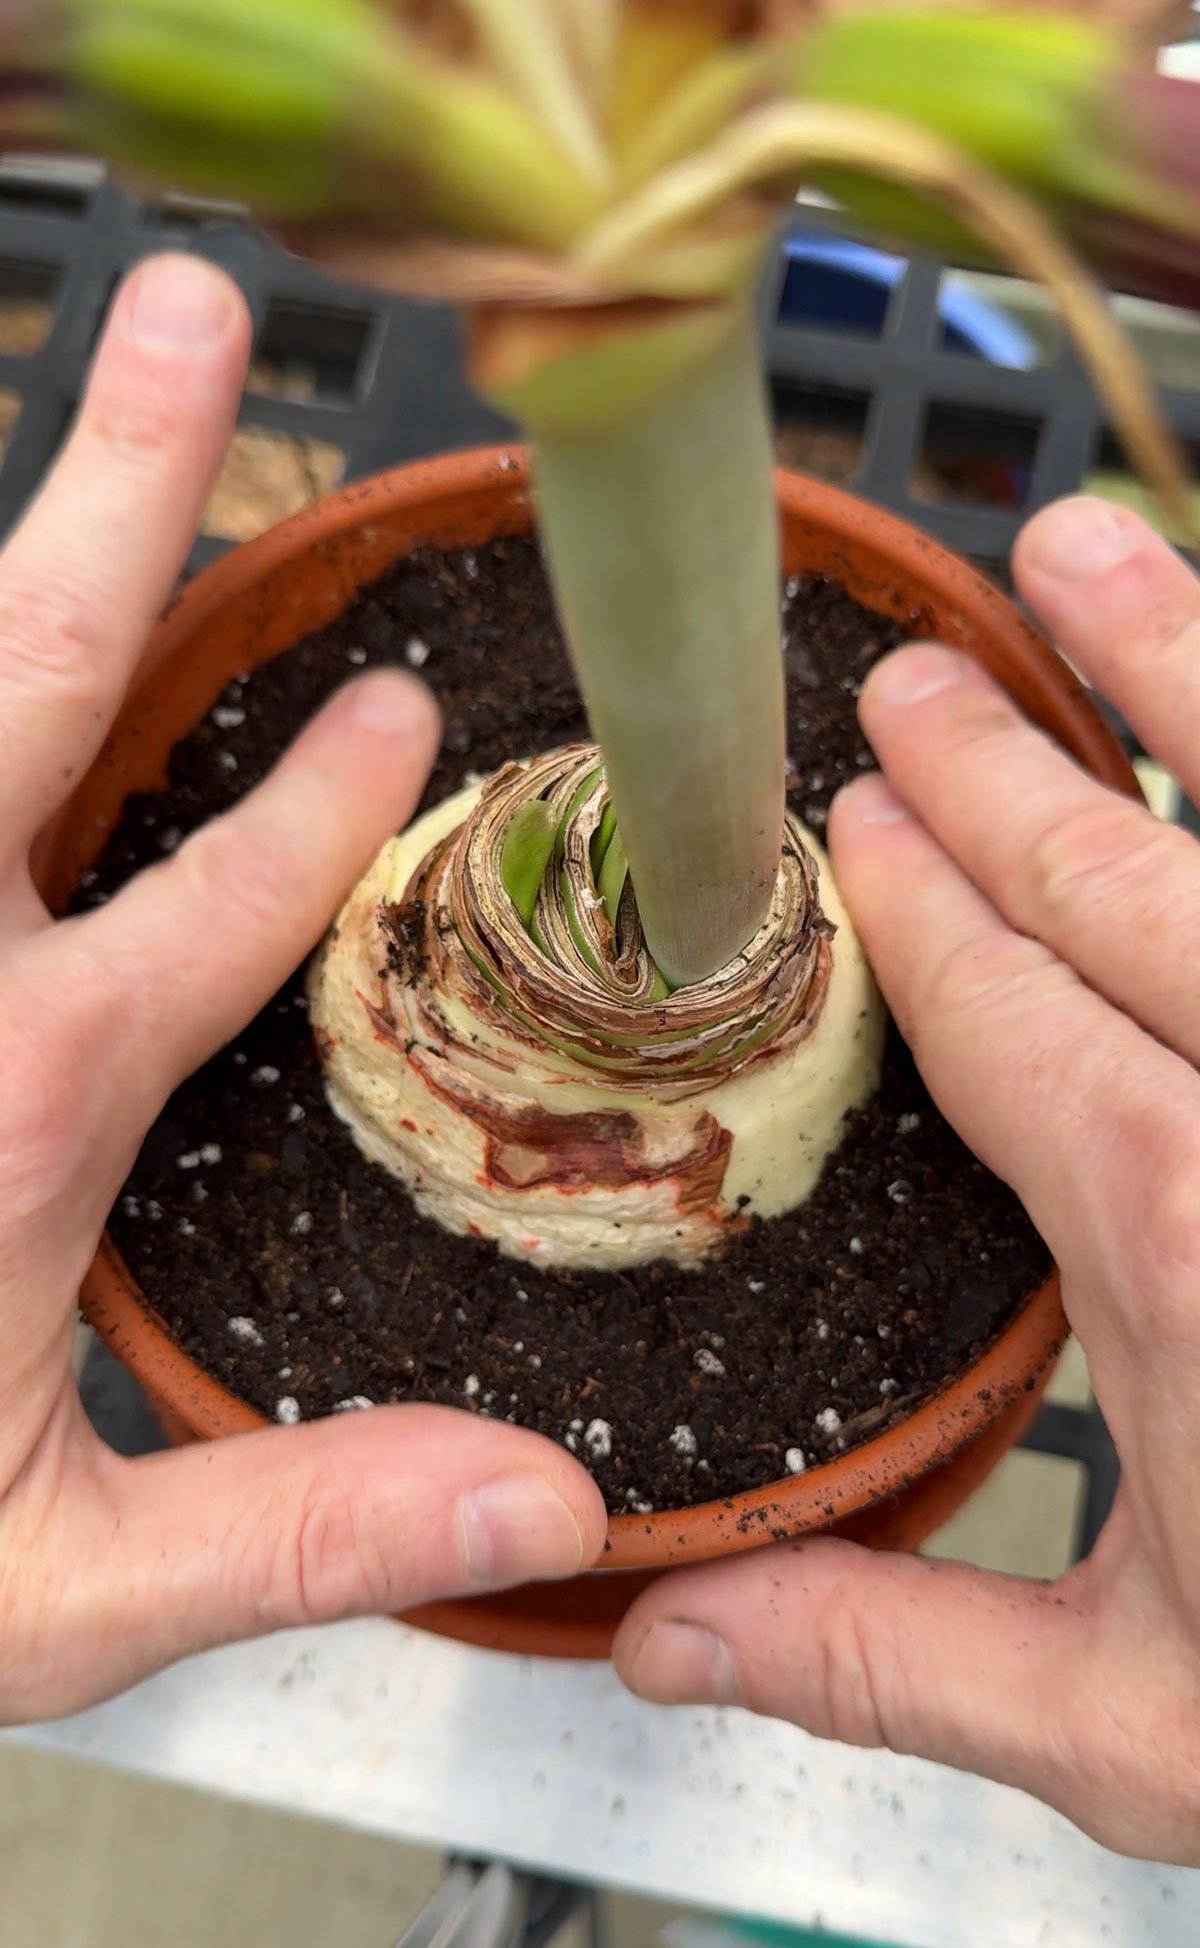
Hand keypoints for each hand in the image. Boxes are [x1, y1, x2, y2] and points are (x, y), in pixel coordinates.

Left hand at [0, 254, 604, 1724]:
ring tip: (91, 371)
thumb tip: (557, 1503)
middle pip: (26, 676)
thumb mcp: (51, 1595)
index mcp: (16, 1096)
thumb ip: (298, 1528)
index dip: (332, 804)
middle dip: (131, 487)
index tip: (409, 710)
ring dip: (9, 535)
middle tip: (201, 310)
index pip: (225, 899)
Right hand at [614, 496, 1199, 1861]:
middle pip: (1122, 877)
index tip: (856, 822)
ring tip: (1087, 551)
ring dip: (1178, 663)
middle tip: (918, 678)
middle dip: (1000, 766)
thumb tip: (661, 1632)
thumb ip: (888, 1649)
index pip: (1004, 1008)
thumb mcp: (1138, 1725)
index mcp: (1186, 1238)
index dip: (918, 903)